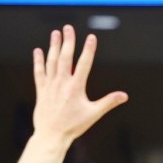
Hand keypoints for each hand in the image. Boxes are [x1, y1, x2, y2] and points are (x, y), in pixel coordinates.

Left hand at [32, 25, 127, 142]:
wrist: (51, 135)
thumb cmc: (74, 126)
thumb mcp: (94, 114)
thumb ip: (109, 102)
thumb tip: (124, 95)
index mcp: (76, 87)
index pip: (84, 64)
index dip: (88, 50)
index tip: (91, 38)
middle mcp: (62, 83)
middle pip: (65, 58)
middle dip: (68, 41)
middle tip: (69, 28)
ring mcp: (50, 85)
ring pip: (51, 61)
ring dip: (54, 46)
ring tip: (55, 33)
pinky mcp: (41, 90)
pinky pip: (39, 72)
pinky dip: (38, 61)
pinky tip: (38, 51)